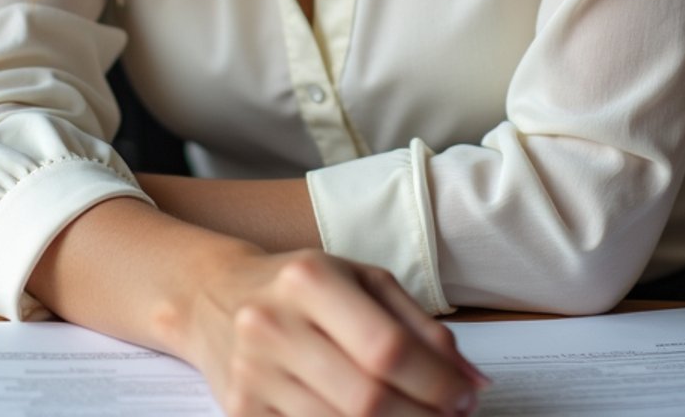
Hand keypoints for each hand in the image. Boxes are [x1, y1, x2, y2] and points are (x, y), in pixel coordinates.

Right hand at [189, 246, 489, 416]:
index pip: (387, 347)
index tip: (467, 396)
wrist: (214, 295)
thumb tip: (470, 377)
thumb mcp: (359, 280)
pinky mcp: (242, 413)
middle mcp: (274, 325)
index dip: (437, 382)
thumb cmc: (299, 286)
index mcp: (309, 280)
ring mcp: (253, 374)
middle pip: (367, 398)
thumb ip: (418, 324)